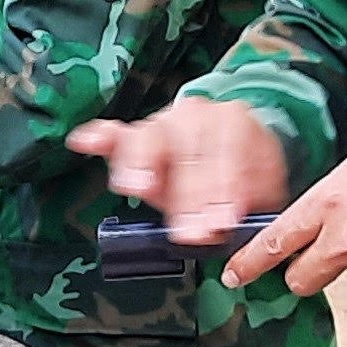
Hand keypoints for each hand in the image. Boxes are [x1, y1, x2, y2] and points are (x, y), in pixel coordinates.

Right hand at [69, 97, 288, 243]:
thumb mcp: (262, 190)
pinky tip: (84, 142)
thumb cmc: (245, 175)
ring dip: (143, 167)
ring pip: (150, 140)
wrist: (235, 149)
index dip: (226, 190)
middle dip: (189, 196)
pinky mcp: (136, 137)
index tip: (223, 221)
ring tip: (138, 187)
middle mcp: (197, 114)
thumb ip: (250, 204)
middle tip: (192, 232)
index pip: (229, 154)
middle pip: (189, 151)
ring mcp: (163, 122)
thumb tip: (229, 222)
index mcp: (234, 123)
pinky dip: (101, 139)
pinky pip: (116, 134)